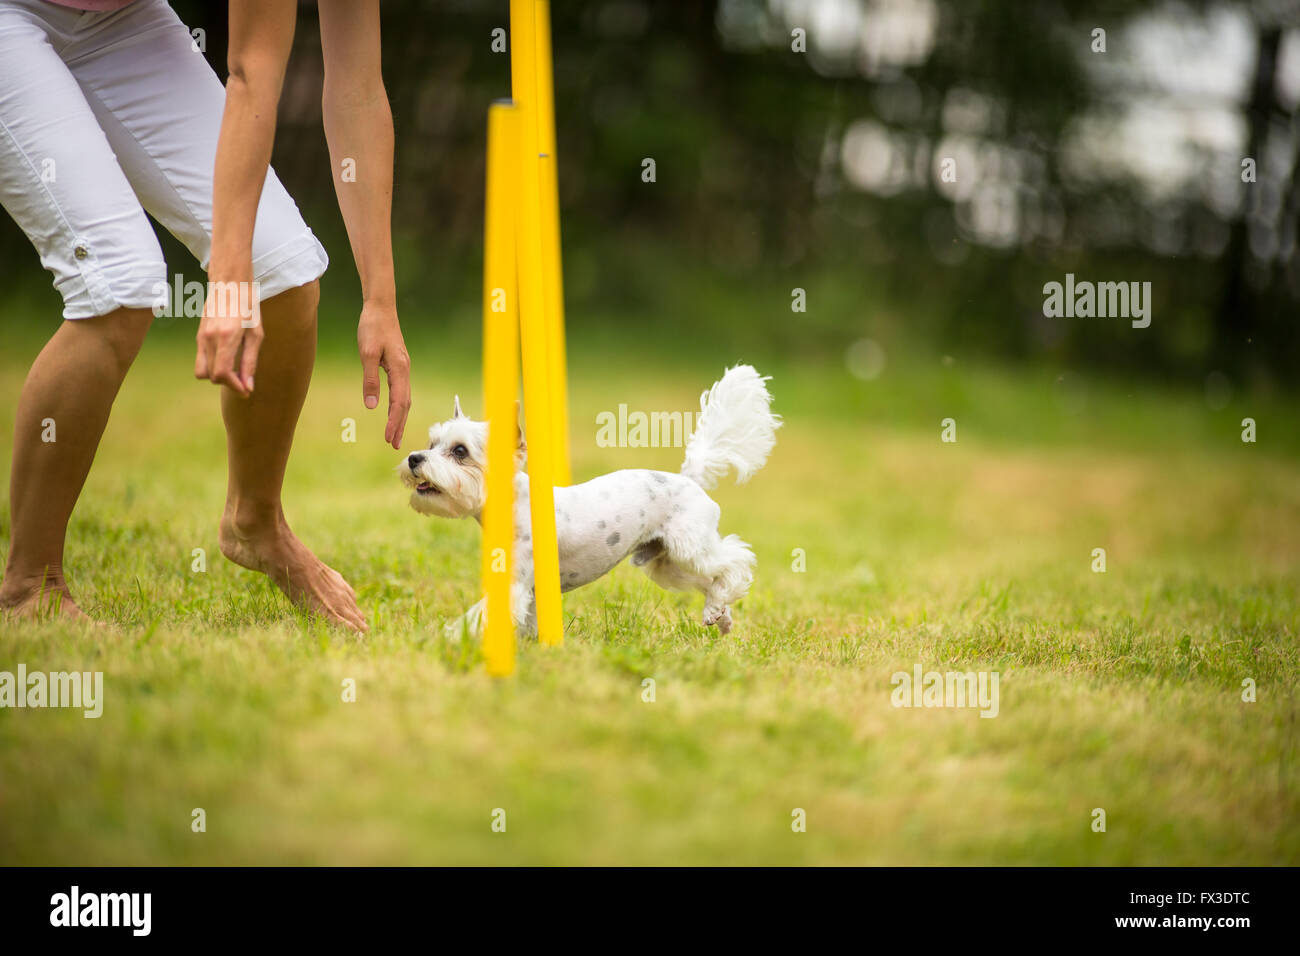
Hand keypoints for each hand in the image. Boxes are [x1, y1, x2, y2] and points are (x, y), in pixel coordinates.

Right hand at [195, 273, 261, 395]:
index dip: (234, 386)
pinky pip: (200, 359)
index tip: (246, 390)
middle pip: (211, 376)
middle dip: (228, 383)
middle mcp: (209, 338)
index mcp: (226, 337)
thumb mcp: (256, 334)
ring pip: (201, 371)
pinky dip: (212, 365)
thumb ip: (250, 362)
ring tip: (234, 370)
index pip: (222, 374)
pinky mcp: (198, 334)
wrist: (230, 283)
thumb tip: (248, 386)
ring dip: (217, 376)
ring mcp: (201, 336)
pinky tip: (227, 359)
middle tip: (243, 380)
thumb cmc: (248, 306)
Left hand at [357, 300, 410, 447]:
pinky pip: (401, 391)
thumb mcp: (367, 354)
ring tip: (394, 434)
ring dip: (400, 418)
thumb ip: (370, 380)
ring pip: (404, 398)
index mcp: (399, 369)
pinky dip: (399, 405)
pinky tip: (394, 412)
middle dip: (400, 426)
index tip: (389, 439)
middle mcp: (405, 371)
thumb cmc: (372, 328)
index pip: (398, 403)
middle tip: (394, 445)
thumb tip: (371, 406)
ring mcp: (403, 368)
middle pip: (405, 404)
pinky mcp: (398, 365)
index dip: (394, 422)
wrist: (380, 308)